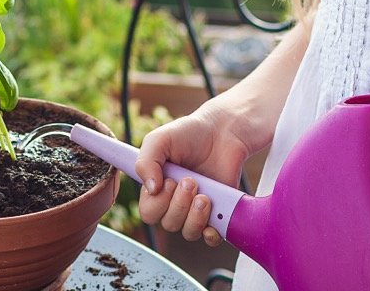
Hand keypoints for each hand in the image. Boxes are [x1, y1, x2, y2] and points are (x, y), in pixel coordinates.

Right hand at [135, 100, 252, 246]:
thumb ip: (145, 162)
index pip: (148, 213)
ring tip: (205, 195)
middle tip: (191, 180)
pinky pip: (211, 237)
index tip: (170, 180)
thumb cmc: (189, 134)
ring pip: (188, 232)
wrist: (223, 132)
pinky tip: (214, 214)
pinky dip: (212, 233)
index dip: (158, 202)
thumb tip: (150, 190)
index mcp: (157, 188)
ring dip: (195, 216)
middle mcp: (175, 202)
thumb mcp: (159, 140)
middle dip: (179, 204)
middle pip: (168, 224)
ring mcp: (196, 209)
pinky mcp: (218, 213)